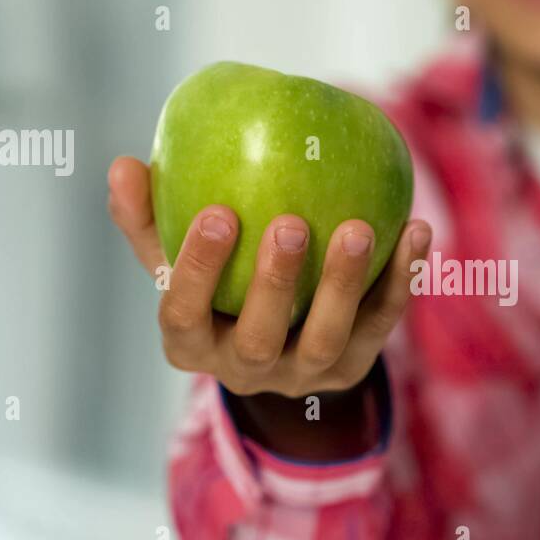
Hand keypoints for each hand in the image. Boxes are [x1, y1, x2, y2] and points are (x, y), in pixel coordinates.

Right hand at [107, 156, 430, 397]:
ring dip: (343, 284)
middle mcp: (247, 369)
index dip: (198, 270)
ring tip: (359, 228)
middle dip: (273, 284)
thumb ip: (149, 219)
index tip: (217, 212)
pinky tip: (414, 230)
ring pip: (326, 338)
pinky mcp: (353, 367)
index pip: (185, 314)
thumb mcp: (175, 262)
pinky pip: (380, 321)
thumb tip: (124, 165)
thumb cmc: (216, 289)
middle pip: (259, 340)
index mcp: (192, 344)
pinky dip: (401, 278)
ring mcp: (304, 375)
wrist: (279, 351)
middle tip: (289, 224)